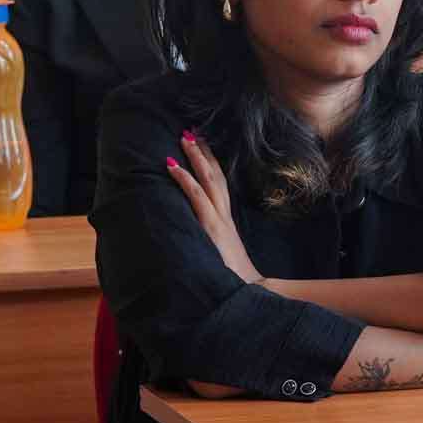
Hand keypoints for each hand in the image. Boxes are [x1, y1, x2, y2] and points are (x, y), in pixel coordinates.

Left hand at [166, 131, 259, 282]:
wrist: (250, 292)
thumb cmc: (234, 278)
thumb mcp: (222, 255)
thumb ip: (214, 244)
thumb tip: (203, 239)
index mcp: (226, 221)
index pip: (219, 185)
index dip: (210, 163)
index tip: (201, 145)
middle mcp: (224, 215)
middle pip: (216, 175)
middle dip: (204, 152)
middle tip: (192, 130)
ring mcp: (218, 220)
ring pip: (208, 180)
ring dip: (195, 157)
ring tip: (184, 137)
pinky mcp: (211, 228)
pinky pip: (197, 198)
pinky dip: (184, 180)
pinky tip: (172, 166)